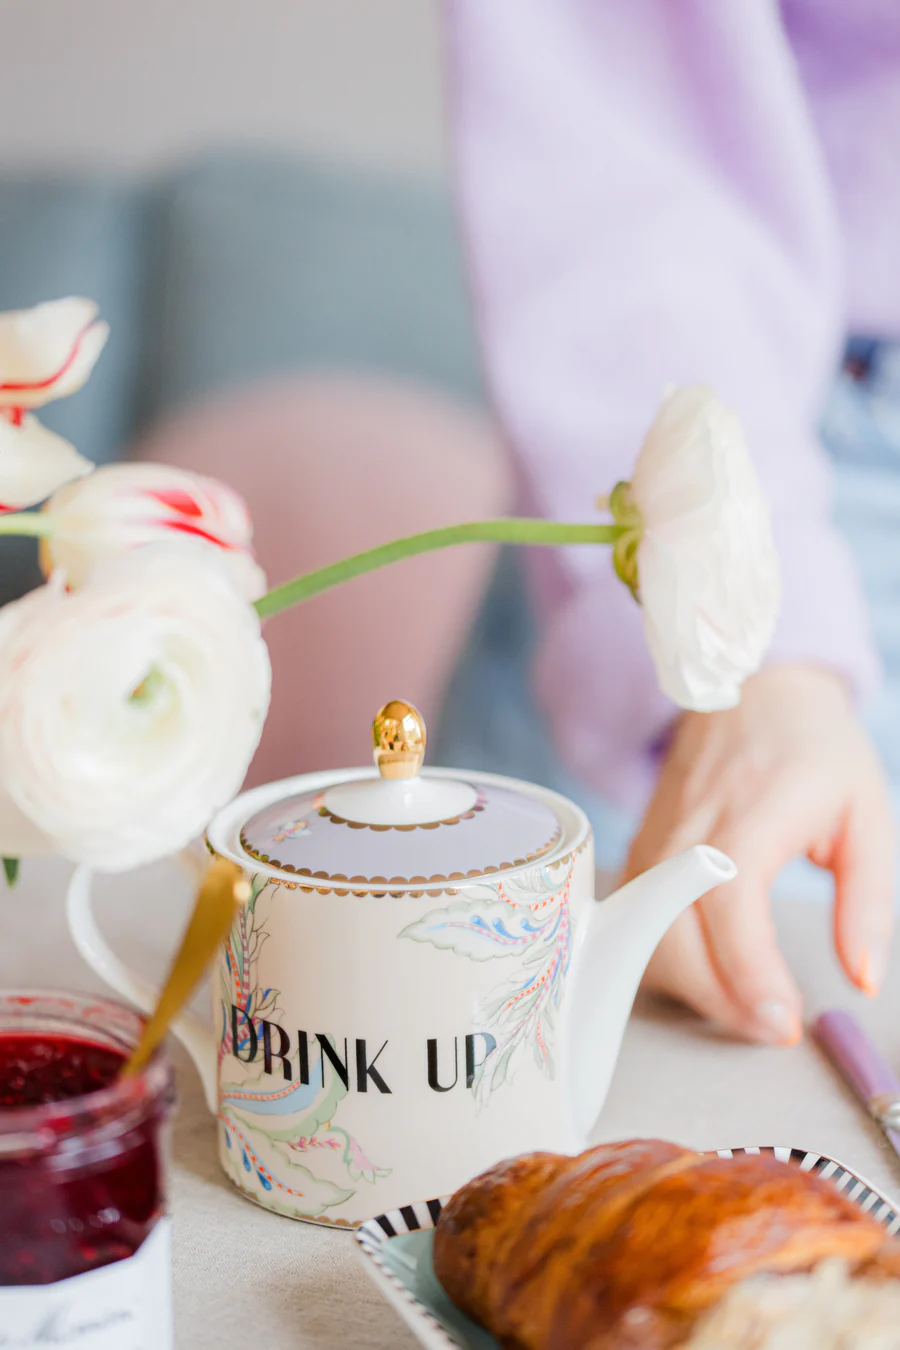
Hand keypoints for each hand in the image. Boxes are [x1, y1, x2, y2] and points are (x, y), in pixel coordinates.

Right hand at [626, 665, 894, 1043]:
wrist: (749, 692)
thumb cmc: (813, 751)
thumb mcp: (867, 816)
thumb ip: (869, 901)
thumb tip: (861, 978)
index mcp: (749, 814)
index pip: (730, 906)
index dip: (750, 974)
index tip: (783, 1021)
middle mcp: (689, 831)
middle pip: (671, 934)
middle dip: (718, 1000)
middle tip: (774, 1027)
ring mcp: (656, 843)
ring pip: (643, 937)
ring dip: (690, 988)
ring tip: (748, 1005)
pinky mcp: (642, 854)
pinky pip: (638, 924)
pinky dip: (668, 963)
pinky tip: (714, 975)